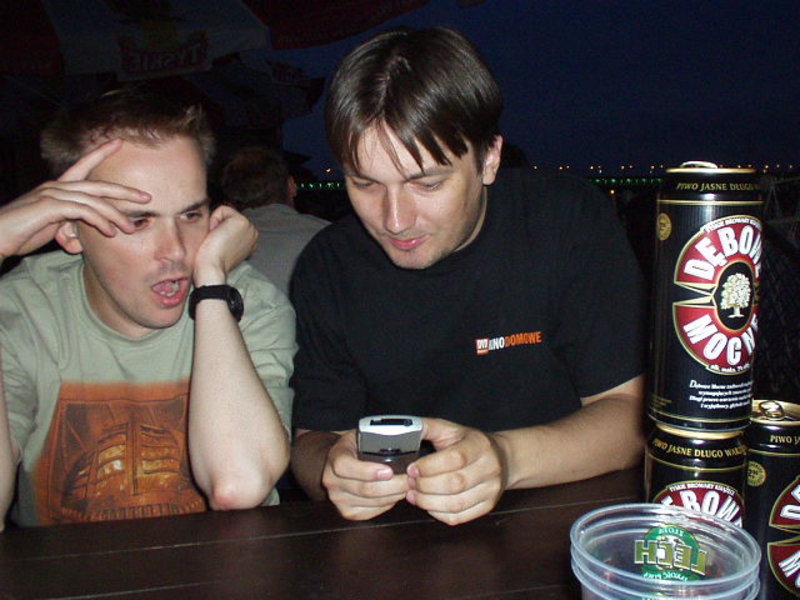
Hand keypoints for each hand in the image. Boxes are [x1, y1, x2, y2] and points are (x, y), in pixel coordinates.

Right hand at [0, 139, 149, 260]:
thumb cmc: (22, 232)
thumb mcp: (52, 225)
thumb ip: (70, 221)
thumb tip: (89, 228)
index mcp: (58, 187)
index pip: (82, 165)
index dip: (100, 153)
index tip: (118, 142)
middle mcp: (56, 186)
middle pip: (98, 185)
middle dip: (124, 191)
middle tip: (147, 197)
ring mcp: (52, 194)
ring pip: (94, 201)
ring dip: (116, 216)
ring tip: (131, 229)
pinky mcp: (50, 206)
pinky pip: (83, 211)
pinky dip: (100, 222)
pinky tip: (109, 232)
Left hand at [192, 205, 257, 284]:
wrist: (212, 267)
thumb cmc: (213, 260)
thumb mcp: (225, 245)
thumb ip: (228, 234)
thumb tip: (220, 223)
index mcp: (250, 240)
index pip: (232, 223)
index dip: (220, 230)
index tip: (220, 245)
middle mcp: (253, 233)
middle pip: (229, 216)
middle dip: (219, 225)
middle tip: (218, 242)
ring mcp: (250, 227)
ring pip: (226, 212)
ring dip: (217, 224)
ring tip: (217, 239)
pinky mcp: (242, 221)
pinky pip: (222, 209)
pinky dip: (214, 220)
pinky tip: (216, 234)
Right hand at [322, 430, 408, 520]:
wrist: (338, 463)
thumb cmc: (355, 447)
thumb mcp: (361, 435)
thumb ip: (376, 439)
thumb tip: (404, 440)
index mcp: (335, 456)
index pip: (345, 466)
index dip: (368, 471)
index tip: (389, 471)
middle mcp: (332, 480)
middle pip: (365, 489)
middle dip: (393, 485)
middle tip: (410, 479)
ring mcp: (338, 498)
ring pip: (372, 502)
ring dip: (394, 495)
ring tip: (407, 486)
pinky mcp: (347, 512)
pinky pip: (372, 512)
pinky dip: (388, 504)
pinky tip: (395, 494)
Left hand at [406, 418, 507, 525]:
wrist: (502, 458)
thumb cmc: (469, 443)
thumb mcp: (450, 429)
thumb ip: (427, 427)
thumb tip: (403, 429)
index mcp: (480, 445)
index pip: (455, 458)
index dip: (429, 466)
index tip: (412, 469)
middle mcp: (490, 468)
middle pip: (455, 483)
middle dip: (426, 486)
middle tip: (410, 483)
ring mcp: (491, 490)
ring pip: (456, 504)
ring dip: (428, 502)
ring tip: (414, 495)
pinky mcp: (487, 506)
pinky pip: (459, 517)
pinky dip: (439, 513)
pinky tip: (429, 504)